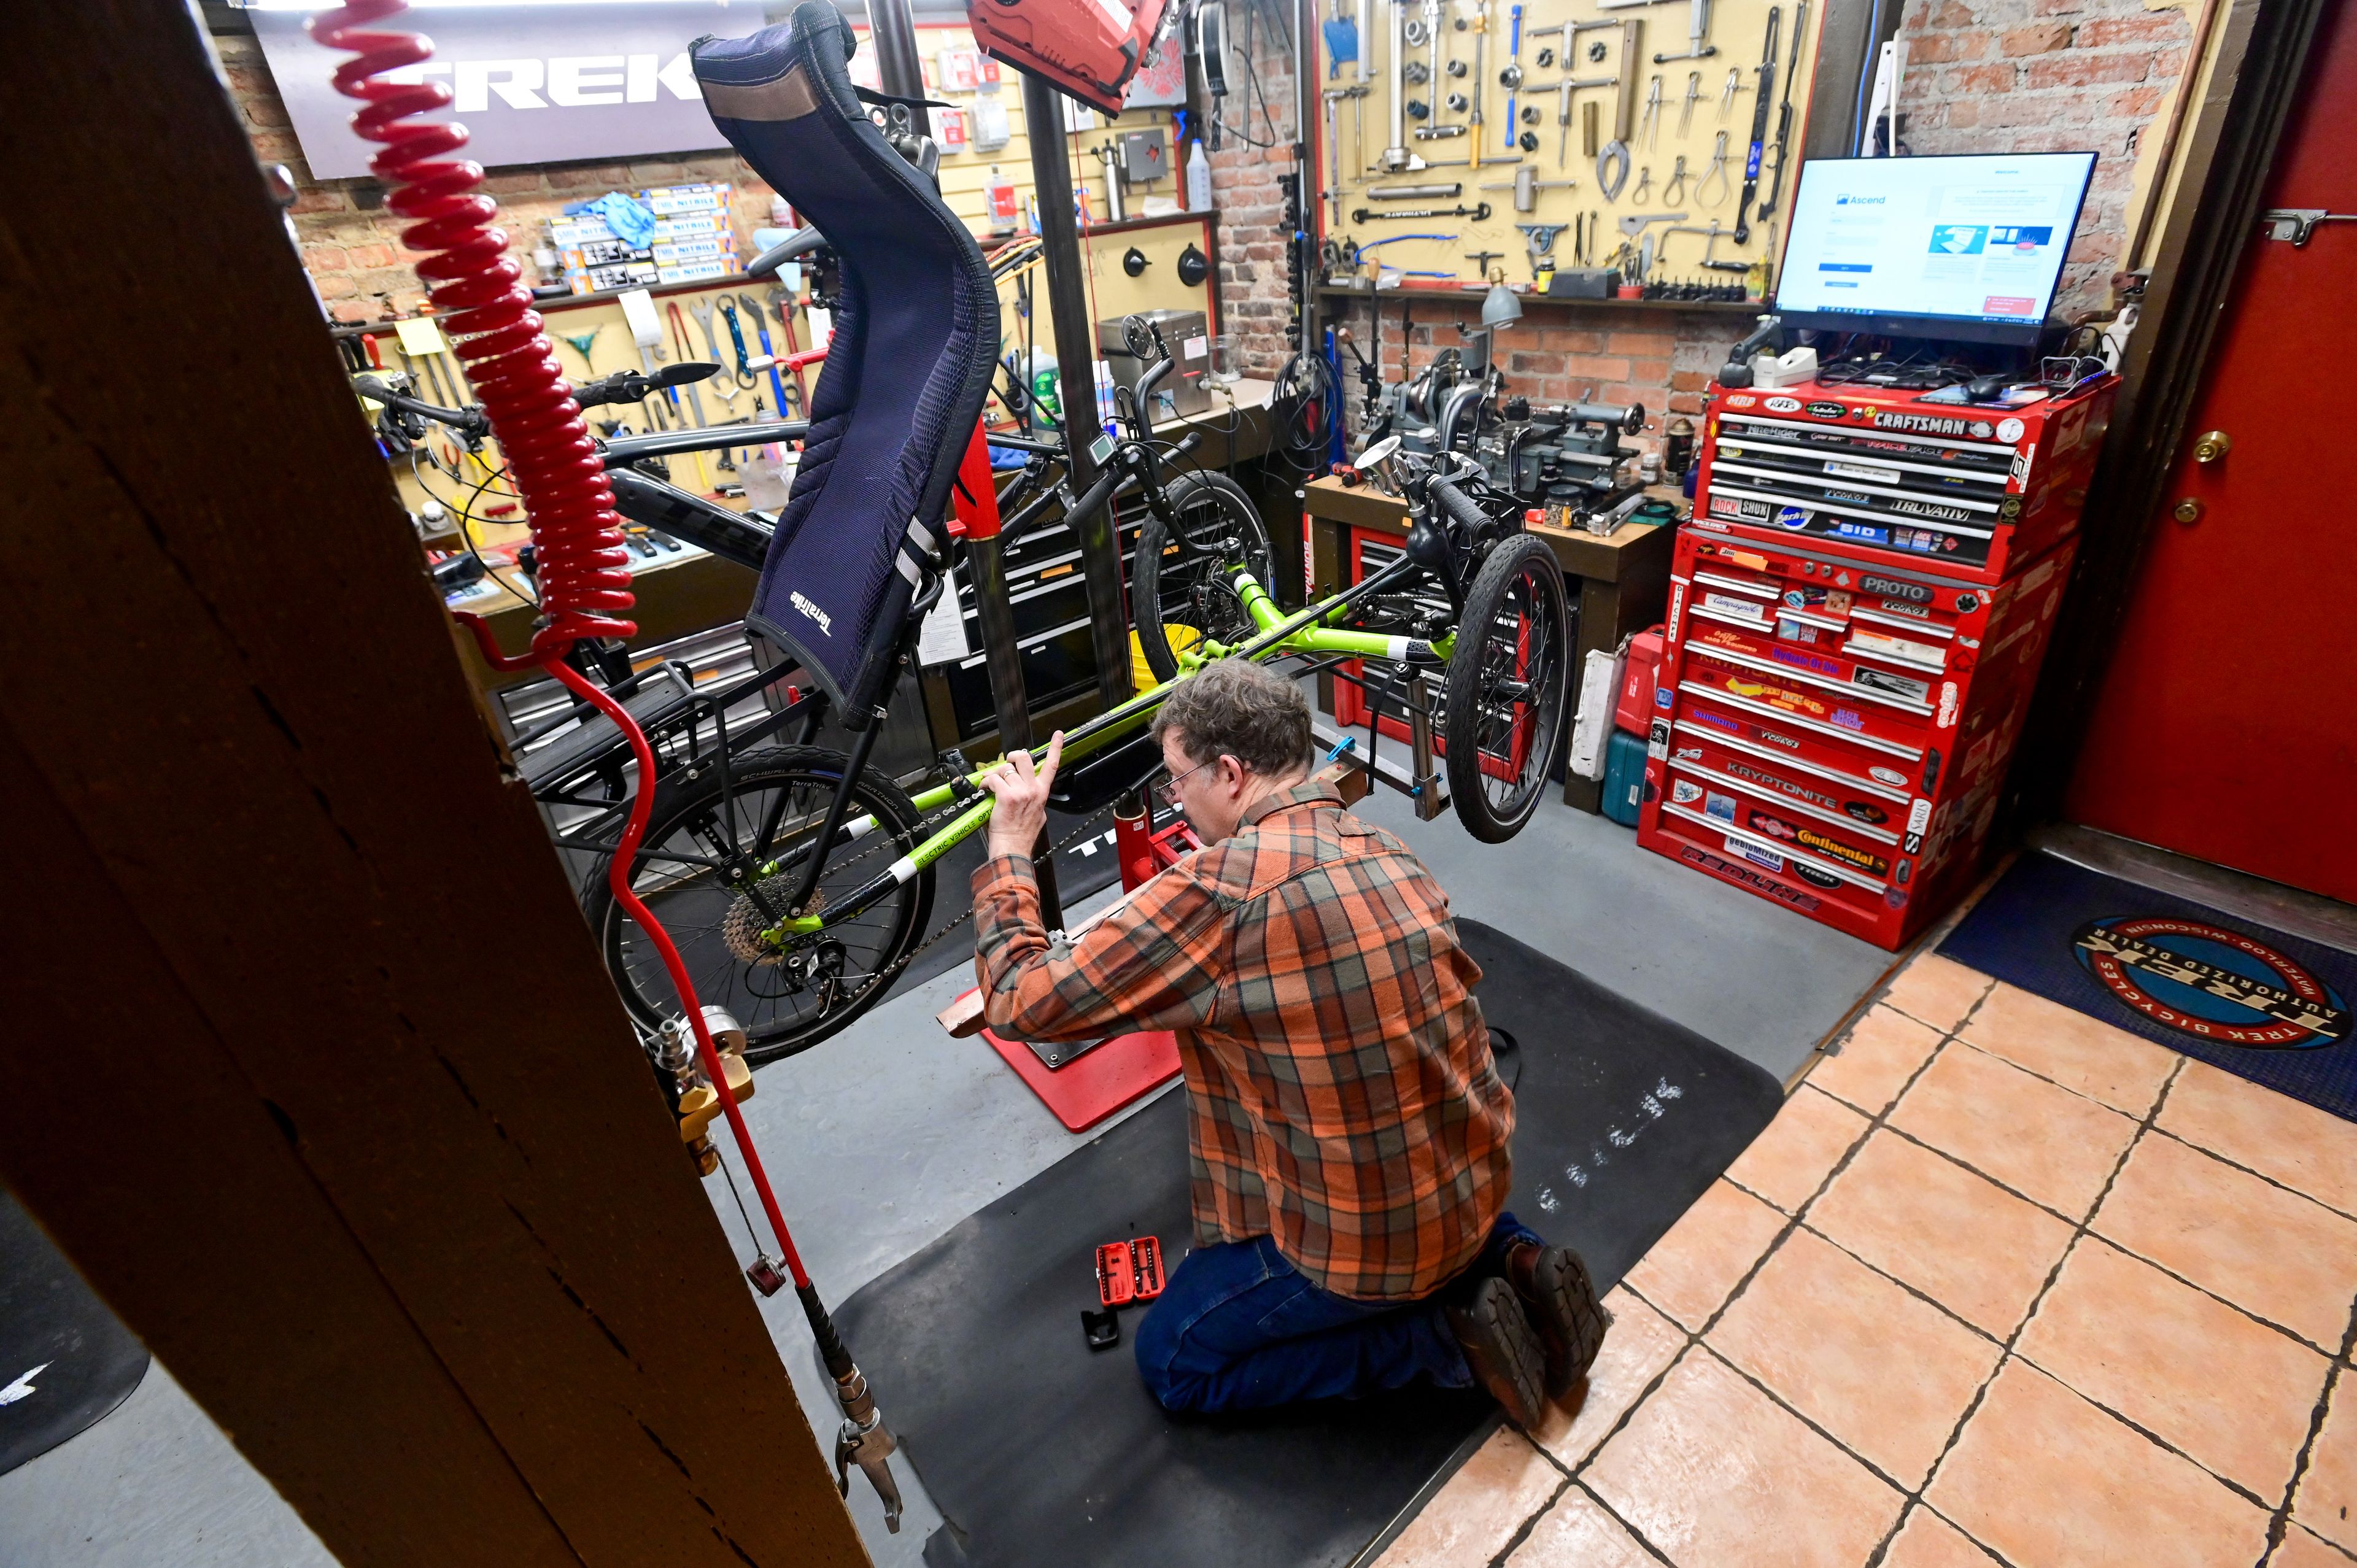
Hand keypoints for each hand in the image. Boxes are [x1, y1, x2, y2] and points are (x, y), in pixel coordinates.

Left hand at [980, 730, 1062, 859]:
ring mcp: (1020, 792)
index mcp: (1042, 793)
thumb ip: (1035, 802)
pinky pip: (993, 780)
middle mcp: (1033, 790)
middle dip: (1013, 756)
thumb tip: (1030, 796)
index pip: (1052, 766)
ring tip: (989, 786)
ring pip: (1005, 769)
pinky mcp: (1006, 796)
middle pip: (1025, 758)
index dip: (1056, 748)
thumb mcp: (1039, 817)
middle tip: (1006, 763)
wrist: (1013, 849)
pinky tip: (984, 791)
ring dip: (994, 775)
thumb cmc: (1022, 836)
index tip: (1059, 735)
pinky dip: (985, 783)